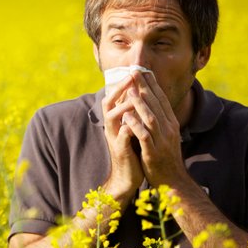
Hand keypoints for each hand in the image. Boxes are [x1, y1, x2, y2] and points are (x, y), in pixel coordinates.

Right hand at [101, 75, 144, 197]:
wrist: (128, 176)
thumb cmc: (133, 151)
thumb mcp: (132, 129)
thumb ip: (133, 114)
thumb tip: (138, 95)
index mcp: (116, 120)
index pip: (116, 97)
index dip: (124, 83)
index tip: (136, 70)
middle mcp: (112, 126)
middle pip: (109, 102)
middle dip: (119, 89)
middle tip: (131, 76)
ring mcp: (114, 137)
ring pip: (113, 117)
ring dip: (123, 106)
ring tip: (134, 96)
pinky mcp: (120, 150)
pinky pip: (121, 137)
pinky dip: (127, 129)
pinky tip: (134, 122)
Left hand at [122, 71, 188, 186]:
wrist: (172, 181)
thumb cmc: (165, 158)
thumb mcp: (165, 136)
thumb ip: (160, 120)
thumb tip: (151, 104)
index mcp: (171, 124)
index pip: (162, 100)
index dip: (153, 84)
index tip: (144, 71)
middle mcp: (169, 129)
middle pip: (157, 104)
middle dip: (145, 87)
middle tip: (136, 71)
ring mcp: (162, 141)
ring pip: (151, 118)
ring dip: (140, 103)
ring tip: (131, 89)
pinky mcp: (153, 153)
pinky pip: (144, 136)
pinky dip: (136, 125)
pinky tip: (127, 116)